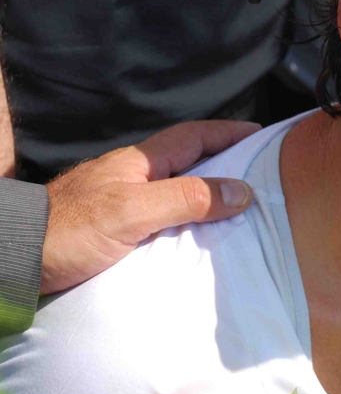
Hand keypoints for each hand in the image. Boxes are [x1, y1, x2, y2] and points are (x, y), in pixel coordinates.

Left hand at [40, 120, 260, 294]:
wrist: (16, 261)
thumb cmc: (69, 231)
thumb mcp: (133, 212)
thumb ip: (186, 199)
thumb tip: (242, 191)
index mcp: (140, 163)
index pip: (193, 136)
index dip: (229, 132)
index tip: (263, 135)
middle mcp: (134, 177)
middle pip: (189, 162)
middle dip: (226, 161)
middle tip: (262, 172)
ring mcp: (124, 202)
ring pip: (178, 190)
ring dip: (209, 193)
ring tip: (241, 206)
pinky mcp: (116, 229)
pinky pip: (165, 216)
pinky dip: (189, 219)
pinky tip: (200, 236)